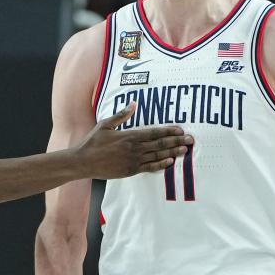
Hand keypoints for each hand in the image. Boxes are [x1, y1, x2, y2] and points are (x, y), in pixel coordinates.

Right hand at [78, 104, 192, 178]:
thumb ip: (121, 115)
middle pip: (160, 144)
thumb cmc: (93, 142)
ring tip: (185, 150)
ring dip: (173, 153)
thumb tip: (133, 104)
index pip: (154, 132)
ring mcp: (133, 161)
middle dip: (177, 142)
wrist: (84, 162)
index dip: (169, 131)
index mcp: (129, 136)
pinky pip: (150, 168)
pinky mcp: (131, 171)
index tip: (181, 129)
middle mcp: (134, 149)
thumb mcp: (105, 124)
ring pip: (158, 156)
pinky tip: (170, 162)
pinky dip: (161, 164)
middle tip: (191, 140)